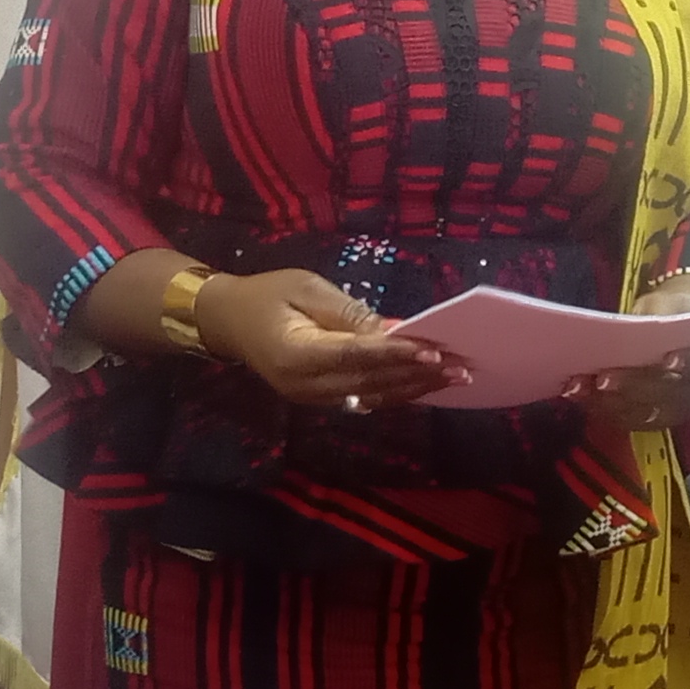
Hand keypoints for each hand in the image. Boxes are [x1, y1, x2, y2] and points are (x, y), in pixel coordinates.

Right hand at [195, 268, 460, 409]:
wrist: (229, 321)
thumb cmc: (267, 294)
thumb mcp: (307, 288)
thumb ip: (349, 313)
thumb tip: (395, 329)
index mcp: (297, 355)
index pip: (356, 356)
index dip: (396, 355)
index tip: (433, 350)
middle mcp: (306, 386)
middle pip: (371, 383)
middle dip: (417, 375)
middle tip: (460, 365)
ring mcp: (313, 398)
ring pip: (373, 397)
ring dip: (415, 388)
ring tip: (454, 378)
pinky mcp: (321, 399)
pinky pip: (365, 399)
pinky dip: (397, 392)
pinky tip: (425, 385)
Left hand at [567, 275, 689, 431]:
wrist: (687, 338)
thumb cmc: (678, 316)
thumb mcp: (674, 305)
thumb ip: (658, 317)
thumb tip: (625, 327)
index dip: (688, 364)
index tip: (669, 358)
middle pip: (665, 394)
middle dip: (632, 386)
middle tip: (602, 378)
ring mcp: (675, 412)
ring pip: (641, 413)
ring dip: (606, 402)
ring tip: (577, 387)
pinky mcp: (652, 421)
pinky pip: (625, 420)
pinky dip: (599, 408)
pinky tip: (577, 394)